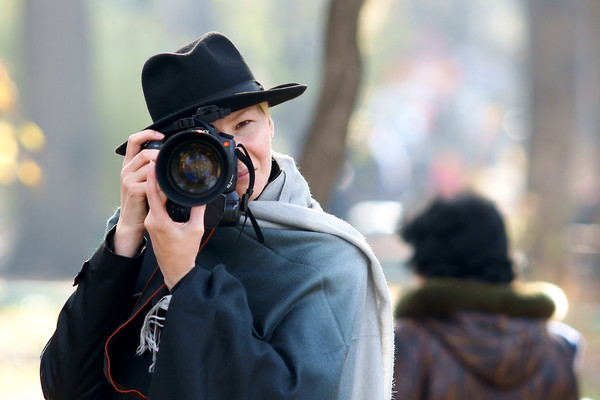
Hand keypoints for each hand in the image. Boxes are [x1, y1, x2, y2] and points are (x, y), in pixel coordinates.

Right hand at [114, 130, 163, 256]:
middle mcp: (126, 170)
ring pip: (150, 166)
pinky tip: (167, 189)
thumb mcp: (145, 181)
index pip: (133, 140)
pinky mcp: (134, 190)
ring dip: (163, 171)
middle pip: (145, 153)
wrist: (131, 222)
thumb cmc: (141, 202)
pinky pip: (152, 182)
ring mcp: (128, 179)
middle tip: (171, 162)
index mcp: (129, 164)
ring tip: (170, 178)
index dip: (147, 134)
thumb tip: (169, 159)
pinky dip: (162, 184)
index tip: (161, 135)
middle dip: (161, 156)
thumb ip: (153, 169)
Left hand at [144, 160, 205, 289]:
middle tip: (162, 164)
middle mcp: (152, 220)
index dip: (153, 177)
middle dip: (156, 179)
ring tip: (165, 175)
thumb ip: (198, 210)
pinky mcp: (154, 226)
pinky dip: (159, 198)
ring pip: (153, 200)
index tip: (155, 163)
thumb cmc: (184, 253)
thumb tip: (201, 196)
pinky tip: (166, 192)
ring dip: (158, 188)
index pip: (153, 193)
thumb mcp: (196, 229)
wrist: (176, 270)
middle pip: (152, 194)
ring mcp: (152, 223)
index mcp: (159, 220)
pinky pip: (155, 207)